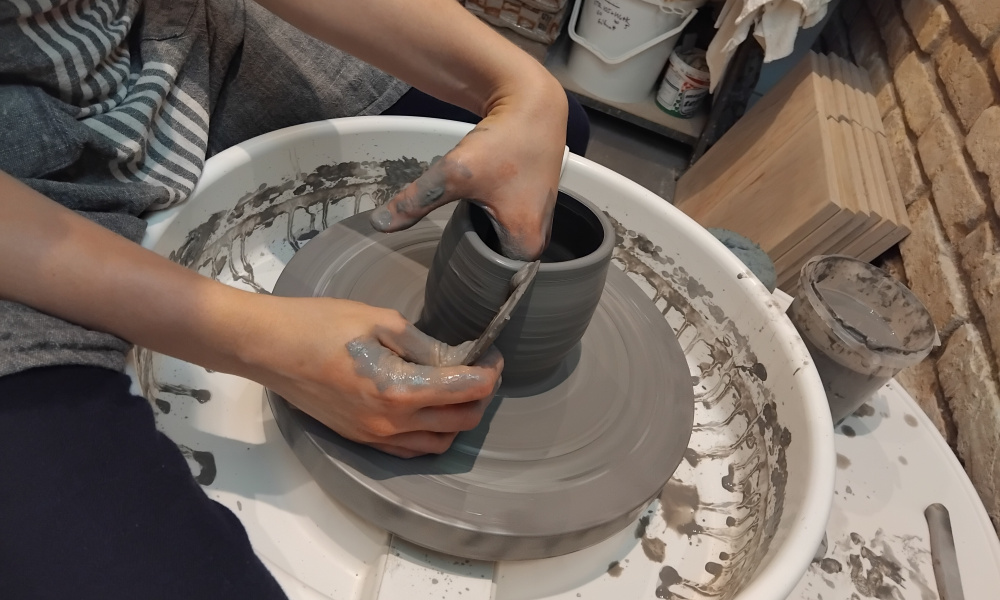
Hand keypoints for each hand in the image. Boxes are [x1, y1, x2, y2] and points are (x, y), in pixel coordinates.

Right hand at [239, 296, 502, 457]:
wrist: (269, 349)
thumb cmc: (320, 325)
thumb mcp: (380, 321)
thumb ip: (424, 345)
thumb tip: (456, 358)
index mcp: (399, 390)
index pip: (466, 390)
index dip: (489, 373)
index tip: (494, 356)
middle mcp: (391, 422)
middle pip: (461, 421)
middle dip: (481, 396)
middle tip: (481, 370)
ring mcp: (375, 436)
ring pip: (439, 442)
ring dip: (459, 419)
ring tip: (459, 389)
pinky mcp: (361, 438)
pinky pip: (411, 449)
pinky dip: (432, 434)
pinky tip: (430, 409)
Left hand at [369, 78, 568, 260]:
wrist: (533, 103)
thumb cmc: (503, 141)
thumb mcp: (455, 173)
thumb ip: (416, 201)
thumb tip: (379, 224)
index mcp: (526, 246)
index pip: (491, 279)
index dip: (465, 275)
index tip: (444, 268)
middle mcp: (539, 241)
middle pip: (496, 263)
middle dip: (471, 256)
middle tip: (445, 250)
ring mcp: (541, 222)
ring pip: (501, 244)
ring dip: (480, 239)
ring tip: (457, 233)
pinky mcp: (536, 204)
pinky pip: (508, 227)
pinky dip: (490, 223)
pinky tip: (474, 213)